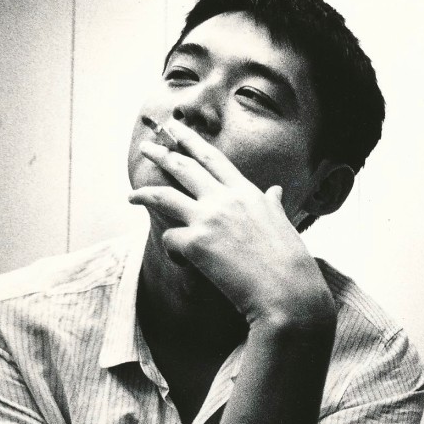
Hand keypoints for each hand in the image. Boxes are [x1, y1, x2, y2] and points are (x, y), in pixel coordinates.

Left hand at [129, 120, 334, 330]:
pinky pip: (170, 239)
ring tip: (132, 196)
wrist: (289, 293)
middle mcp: (226, 198)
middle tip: (146, 145)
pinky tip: (181, 261)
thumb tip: (275, 190)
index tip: (177, 130)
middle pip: (184, 167)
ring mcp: (209, 218)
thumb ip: (272, 205)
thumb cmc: (291, 265)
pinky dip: (172, 250)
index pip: (214, 158)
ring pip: (164, 196)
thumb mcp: (284, 224)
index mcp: (247, 192)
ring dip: (144, 193)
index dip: (192, 141)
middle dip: (162, 153)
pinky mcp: (196, 243)